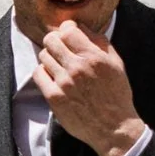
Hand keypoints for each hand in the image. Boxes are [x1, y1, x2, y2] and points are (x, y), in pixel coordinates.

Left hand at [34, 20, 145, 155]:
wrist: (114, 128)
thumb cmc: (117, 95)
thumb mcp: (116, 64)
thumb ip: (100, 42)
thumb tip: (81, 27)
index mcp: (94, 57)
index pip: (68, 29)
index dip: (67, 29)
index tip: (69, 35)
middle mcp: (77, 67)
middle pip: (51, 39)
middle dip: (55, 41)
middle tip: (61, 49)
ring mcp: (64, 82)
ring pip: (43, 55)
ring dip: (50, 57)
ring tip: (59, 66)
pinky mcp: (54, 97)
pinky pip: (38, 73)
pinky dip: (43, 72)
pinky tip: (53, 77)